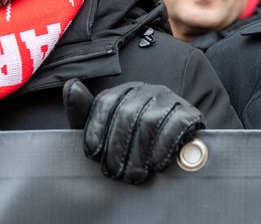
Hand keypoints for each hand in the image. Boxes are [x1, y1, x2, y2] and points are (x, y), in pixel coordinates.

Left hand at [64, 79, 204, 183]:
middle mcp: (148, 90)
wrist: (173, 151)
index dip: (96, 129)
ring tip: (133, 175)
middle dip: (117, 147)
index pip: (106, 102)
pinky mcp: (190, 112)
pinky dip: (164, 147)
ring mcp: (170, 99)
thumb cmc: (131, 142)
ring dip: (139, 153)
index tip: (92, 154)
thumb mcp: (104, 129)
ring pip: (150, 121)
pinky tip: (156, 164)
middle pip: (127, 114)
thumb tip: (71, 85)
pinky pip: (176, 125)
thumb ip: (85, 111)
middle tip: (114, 173)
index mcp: (126, 91)